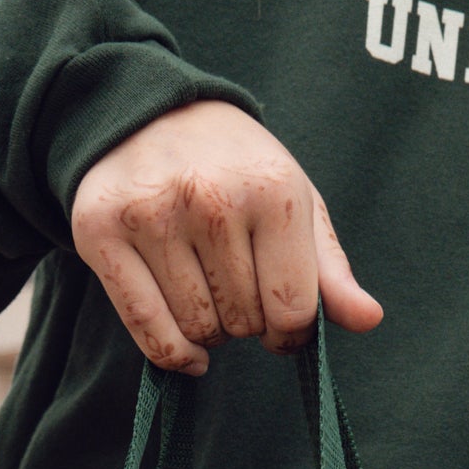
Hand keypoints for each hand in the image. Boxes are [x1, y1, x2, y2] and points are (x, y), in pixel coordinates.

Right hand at [71, 101, 382, 373]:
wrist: (152, 114)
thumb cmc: (235, 171)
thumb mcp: (295, 206)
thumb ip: (330, 271)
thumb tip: (369, 319)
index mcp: (271, 189)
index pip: (292, 310)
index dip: (291, 332)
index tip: (282, 320)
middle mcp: (209, 198)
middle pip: (243, 323)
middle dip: (247, 322)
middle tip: (235, 290)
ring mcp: (151, 214)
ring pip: (197, 330)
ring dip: (209, 332)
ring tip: (206, 292)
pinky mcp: (100, 231)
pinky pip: (148, 331)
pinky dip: (172, 353)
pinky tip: (187, 350)